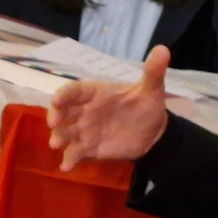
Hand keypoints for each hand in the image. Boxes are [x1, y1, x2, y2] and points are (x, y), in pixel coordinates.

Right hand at [47, 46, 170, 170]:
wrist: (153, 131)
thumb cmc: (146, 105)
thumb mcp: (152, 89)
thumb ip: (153, 72)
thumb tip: (163, 50)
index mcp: (95, 93)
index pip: (75, 90)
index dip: (64, 94)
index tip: (58, 99)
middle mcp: (85, 110)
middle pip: (62, 111)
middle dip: (55, 115)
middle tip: (54, 124)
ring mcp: (85, 130)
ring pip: (65, 132)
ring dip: (58, 137)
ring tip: (57, 144)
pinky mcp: (89, 148)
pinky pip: (75, 153)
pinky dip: (69, 159)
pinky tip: (66, 166)